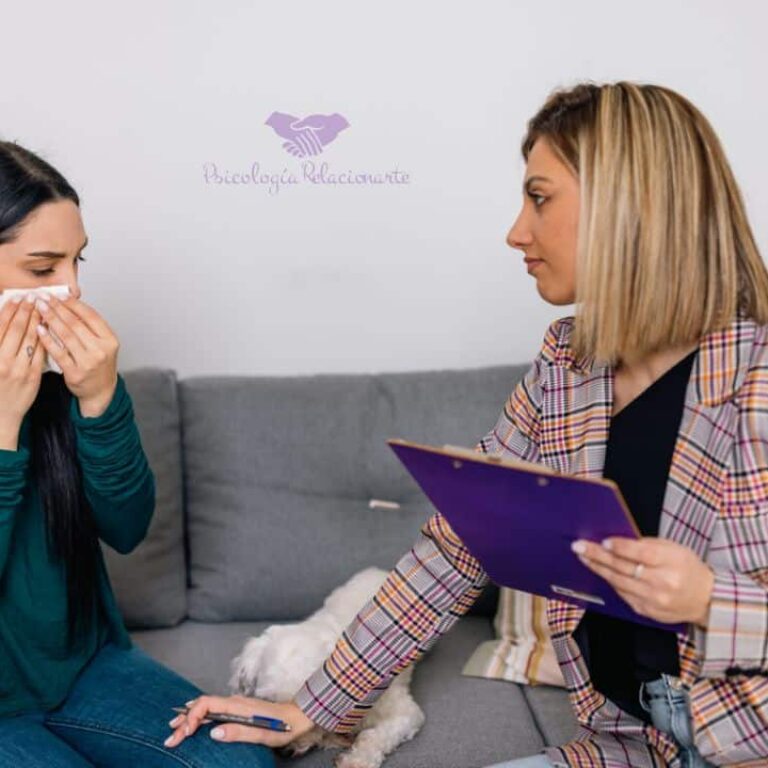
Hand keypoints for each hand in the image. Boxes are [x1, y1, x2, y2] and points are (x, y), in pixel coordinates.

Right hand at [0, 295, 44, 438]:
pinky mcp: (33, 377)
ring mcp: (19, 369)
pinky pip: (41, 353)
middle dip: (26, 311)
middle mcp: (2, 361)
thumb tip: (2, 322)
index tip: (17, 298)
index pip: (1, 327)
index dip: (10, 311)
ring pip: (31, 339)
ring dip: (38, 321)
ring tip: (43, 308)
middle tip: (33, 297)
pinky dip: (45, 338)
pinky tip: (49, 328)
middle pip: (17, 330)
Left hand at [34, 293, 118, 416]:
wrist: (101, 391)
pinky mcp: (75, 372)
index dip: (74, 304)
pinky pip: (58, 352)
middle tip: (45, 298)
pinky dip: (47, 339)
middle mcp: (101, 350)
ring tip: (41, 309)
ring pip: (66, 336)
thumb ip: (91, 327)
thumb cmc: (100, 365)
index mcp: (110, 340)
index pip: (91, 316)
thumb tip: (69, 305)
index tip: (61, 295)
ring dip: (51, 319)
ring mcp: (88, 362)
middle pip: (76, 324)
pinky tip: (40, 329)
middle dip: (58, 308)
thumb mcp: (104, 344)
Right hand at [164, 695, 315, 748]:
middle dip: (185, 719)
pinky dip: (199, 716)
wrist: (299, 715)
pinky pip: (214, 709)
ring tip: (175, 729)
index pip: (208, 704)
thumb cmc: (282, 726)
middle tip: (170, 737)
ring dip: (190, 717)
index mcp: (238, 706)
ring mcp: (236, 704)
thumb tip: (214, 733)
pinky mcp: (238, 709)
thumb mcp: (262, 733)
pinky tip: (193, 722)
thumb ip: (238, 732)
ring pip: (207, 707)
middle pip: (203, 705)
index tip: (185, 733)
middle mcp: (235, 702)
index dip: (193, 717)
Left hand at [572, 536, 714, 626]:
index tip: (603, 541)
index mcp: (672, 562)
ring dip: (598, 569)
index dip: (621, 547)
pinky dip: (611, 582)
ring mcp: (654, 600)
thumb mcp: (674, 548)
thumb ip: (647, 545)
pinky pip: (623, 595)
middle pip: (624, 568)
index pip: (642, 554)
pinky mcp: (647, 612)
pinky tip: (600, 572)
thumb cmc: (687, 568)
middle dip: (598, 556)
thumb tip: (617, 541)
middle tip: (578, 546)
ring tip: (583, 557)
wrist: (706, 599)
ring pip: (619, 583)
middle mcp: (663, 583)